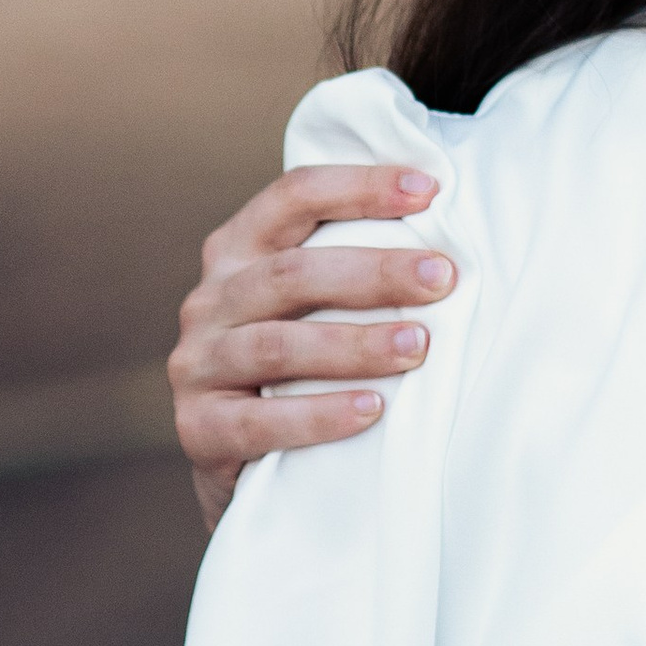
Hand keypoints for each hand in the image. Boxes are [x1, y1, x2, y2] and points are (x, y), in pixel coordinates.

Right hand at [171, 163, 456, 528]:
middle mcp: (211, 300)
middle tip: (442, 279)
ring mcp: (197, 364)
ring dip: (355, 344)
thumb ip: (350, 269)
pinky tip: (372, 410)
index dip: (359, 187)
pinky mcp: (199, 428)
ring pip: (278, 345)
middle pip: (292, 273)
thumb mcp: (308, 306)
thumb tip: (448, 248)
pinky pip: (260, 420)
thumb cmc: (293, 364)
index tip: (429, 190)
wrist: (234, 457)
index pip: (294, 196)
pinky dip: (320, 415)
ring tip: (418, 346)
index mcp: (239, 251)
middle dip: (375, 272)